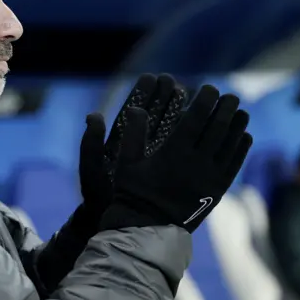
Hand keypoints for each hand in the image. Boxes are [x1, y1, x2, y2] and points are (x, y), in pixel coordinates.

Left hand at [79, 74, 187, 218]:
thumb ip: (91, 143)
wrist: (113, 221)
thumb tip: (94, 115)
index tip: (153, 77)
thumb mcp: (91, 169)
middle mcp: (137, 146)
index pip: (133, 111)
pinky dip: (194, 138)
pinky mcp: (169, 171)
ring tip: (196, 96)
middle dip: (164, 98)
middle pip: (154, 116)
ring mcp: (154, 158)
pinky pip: (183, 150)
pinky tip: (209, 125)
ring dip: (183, 113)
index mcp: (119, 142)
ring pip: (171, 130)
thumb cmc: (98, 195)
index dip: (143, 94)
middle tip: (176, 82)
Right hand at [100, 85, 252, 232]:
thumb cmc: (133, 191)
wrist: (148, 226)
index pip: (195, 120)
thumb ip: (132, 133)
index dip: (204, 101)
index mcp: (173, 153)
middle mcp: (196, 163)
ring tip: (241, 112)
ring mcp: (209, 178)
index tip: (208, 88)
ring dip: (238, 126)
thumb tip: (136, 107)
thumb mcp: (126, 161)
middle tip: (230, 95)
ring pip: (230, 146)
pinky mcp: (217, 190)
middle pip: (218, 129)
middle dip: (226, 109)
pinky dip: (241, 149)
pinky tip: (244, 136)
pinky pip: (234, 165)